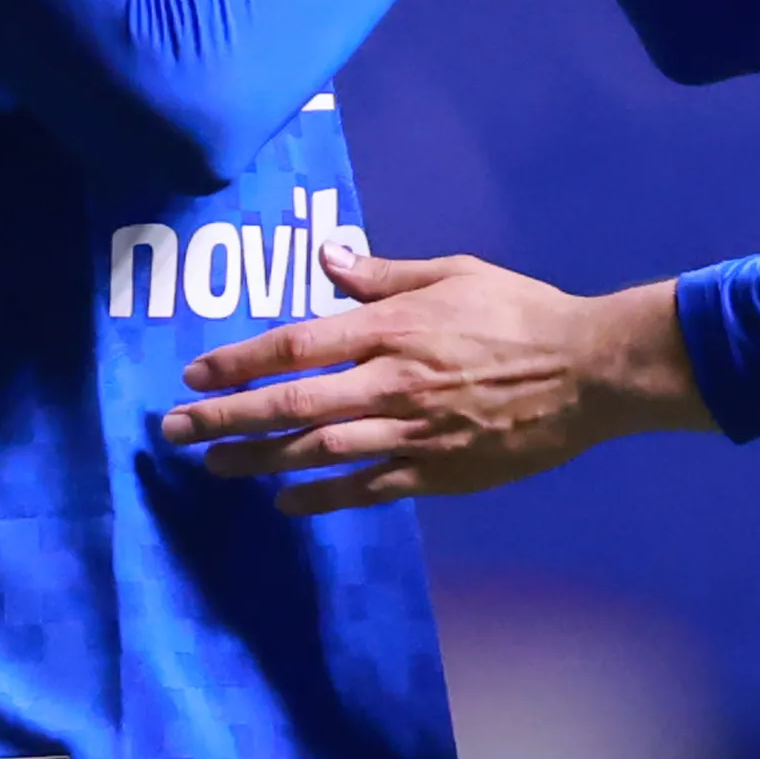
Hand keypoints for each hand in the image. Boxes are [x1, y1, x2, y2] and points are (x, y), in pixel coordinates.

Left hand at [158, 248, 714, 514]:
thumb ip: (382, 273)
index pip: (294, 345)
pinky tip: (284, 502)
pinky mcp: (436, 473)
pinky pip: (365, 489)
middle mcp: (389, 383)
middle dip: (222, 418)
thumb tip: (326, 257)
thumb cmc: (520, 313)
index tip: (193, 375)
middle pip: (288, 405)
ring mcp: (411, 434)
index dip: (237, 361)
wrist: (587, 372)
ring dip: (256, 460)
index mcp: (390, 329)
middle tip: (171, 432)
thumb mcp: (452, 272)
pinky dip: (320, 497)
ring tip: (213, 465)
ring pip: (315, 453)